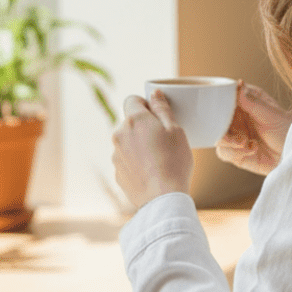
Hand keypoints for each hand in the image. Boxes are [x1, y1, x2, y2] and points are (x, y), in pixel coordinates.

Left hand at [112, 91, 193, 208]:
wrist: (164, 198)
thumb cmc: (174, 161)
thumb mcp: (176, 130)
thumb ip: (163, 109)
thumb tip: (155, 94)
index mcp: (135, 120)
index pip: (132, 100)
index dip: (146, 105)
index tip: (158, 116)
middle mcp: (119, 134)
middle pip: (130, 123)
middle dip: (144, 127)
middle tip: (164, 140)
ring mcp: (116, 155)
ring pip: (128, 142)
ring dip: (140, 146)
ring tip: (159, 160)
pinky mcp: (117, 173)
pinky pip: (127, 161)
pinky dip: (137, 163)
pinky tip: (153, 173)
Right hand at [215, 81, 291, 175]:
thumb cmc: (288, 129)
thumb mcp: (270, 113)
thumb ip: (251, 101)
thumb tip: (238, 84)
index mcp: (244, 103)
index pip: (222, 99)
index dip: (217, 104)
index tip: (221, 109)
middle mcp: (237, 119)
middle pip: (214, 121)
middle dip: (220, 128)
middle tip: (234, 133)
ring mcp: (235, 136)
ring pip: (217, 138)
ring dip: (228, 141)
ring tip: (245, 142)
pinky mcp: (237, 154)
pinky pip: (224, 153)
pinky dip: (235, 152)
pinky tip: (252, 149)